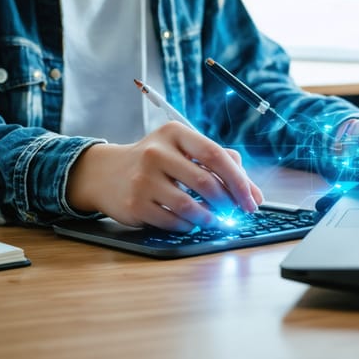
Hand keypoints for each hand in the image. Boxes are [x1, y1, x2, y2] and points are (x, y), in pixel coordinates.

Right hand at [66, 121, 263, 231]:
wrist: (105, 173)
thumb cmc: (156, 161)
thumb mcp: (182, 149)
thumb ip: (219, 161)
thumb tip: (253, 192)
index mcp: (174, 133)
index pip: (216, 155)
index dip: (239, 181)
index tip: (252, 200)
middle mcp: (156, 153)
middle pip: (205, 182)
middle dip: (228, 203)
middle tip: (237, 213)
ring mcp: (143, 179)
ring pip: (190, 206)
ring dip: (210, 218)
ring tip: (217, 221)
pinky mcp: (135, 204)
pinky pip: (172, 221)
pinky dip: (189, 225)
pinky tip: (191, 222)